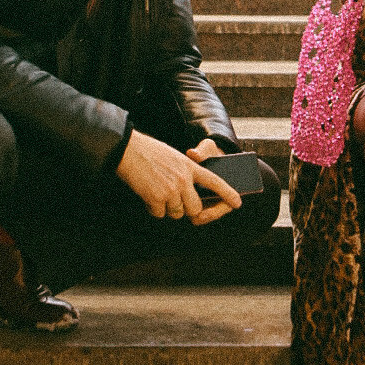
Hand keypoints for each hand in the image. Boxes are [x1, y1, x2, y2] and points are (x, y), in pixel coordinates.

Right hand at [116, 130, 240, 225]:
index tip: (237, 203)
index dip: (227, 193)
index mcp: (190, 167)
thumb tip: (187, 195)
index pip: (215, 181)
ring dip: (167, 208)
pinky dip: (153, 208)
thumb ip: (184, 174)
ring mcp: (171, 190)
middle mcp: (184, 179)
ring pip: (176, 213)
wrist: (127, 150)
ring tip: (156, 192)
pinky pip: (159, 214)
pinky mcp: (157, 198)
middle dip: (186, 210)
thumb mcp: (174, 158)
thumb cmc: (148, 152)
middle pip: (195, 208)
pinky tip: (147, 194)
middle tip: (173, 201)